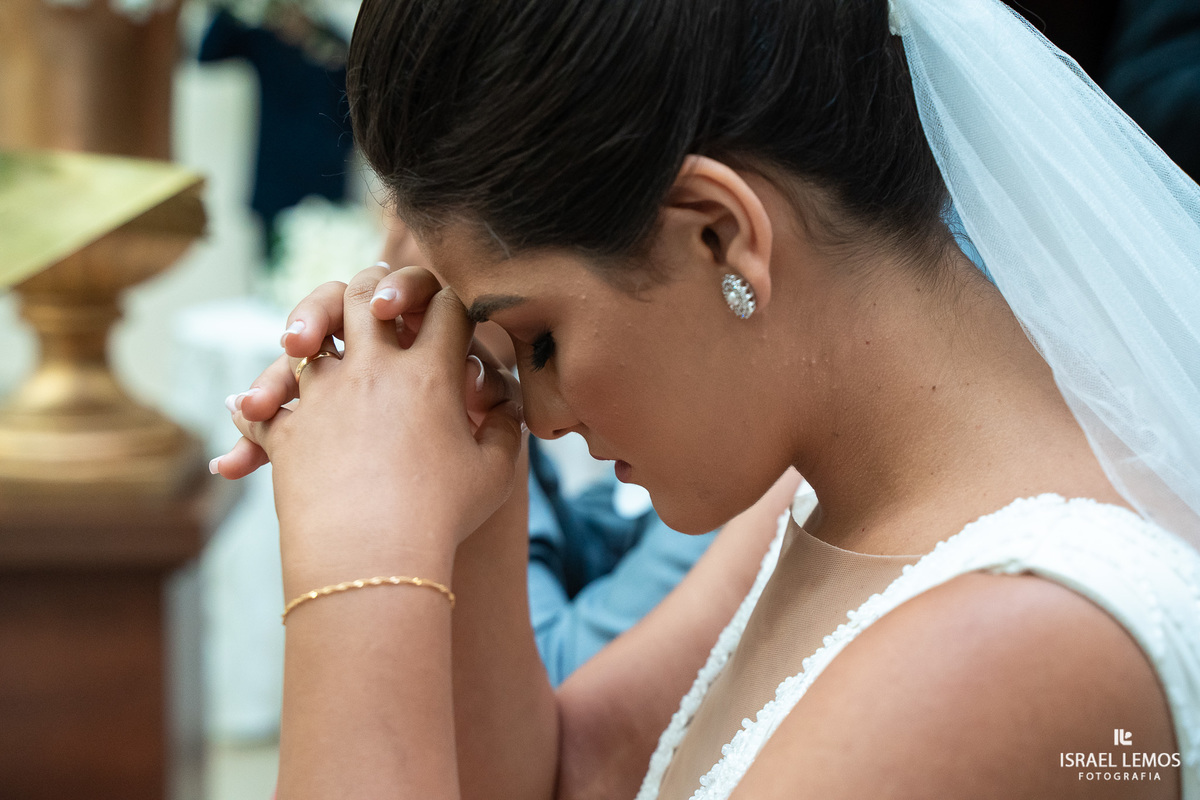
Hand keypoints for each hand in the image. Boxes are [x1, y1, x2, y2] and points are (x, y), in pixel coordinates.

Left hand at [225, 265, 524, 586]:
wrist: (373, 560)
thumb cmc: (441, 518)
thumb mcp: (496, 473)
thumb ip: (506, 428)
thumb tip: (503, 405)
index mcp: (430, 373)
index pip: (446, 305)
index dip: (452, 302)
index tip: (453, 315)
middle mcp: (373, 370)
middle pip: (365, 292)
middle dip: (375, 288)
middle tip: (379, 304)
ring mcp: (323, 395)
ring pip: (308, 340)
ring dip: (307, 335)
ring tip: (303, 343)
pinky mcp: (285, 430)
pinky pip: (262, 403)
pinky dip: (257, 404)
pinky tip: (251, 406)